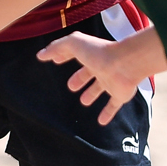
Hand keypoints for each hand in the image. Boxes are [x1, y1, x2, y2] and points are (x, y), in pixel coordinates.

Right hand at [37, 30, 159, 124]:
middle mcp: (101, 67)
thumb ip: (57, 47)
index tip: (57, 61)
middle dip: (80, 79)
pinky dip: (107, 113)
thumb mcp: (74, 44)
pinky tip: (101, 122)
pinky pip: (113, 105)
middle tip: (71, 87)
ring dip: (92, 94)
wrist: (125, 64)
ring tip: (84, 102)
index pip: (76, 54)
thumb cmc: (99, 53)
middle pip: (89, 74)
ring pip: (101, 88)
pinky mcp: (120, 95)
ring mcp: (111, 81)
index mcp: (91, 55)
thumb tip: (41, 55)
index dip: (65, 56)